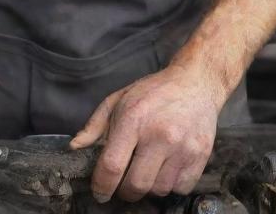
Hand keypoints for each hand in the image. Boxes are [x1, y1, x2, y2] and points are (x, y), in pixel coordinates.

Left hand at [69, 66, 218, 202]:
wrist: (195, 83)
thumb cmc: (154, 92)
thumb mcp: (119, 99)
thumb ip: (95, 126)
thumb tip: (75, 147)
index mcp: (134, 119)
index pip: (112, 165)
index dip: (102, 186)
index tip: (100, 192)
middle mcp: (159, 135)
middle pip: (136, 185)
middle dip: (125, 191)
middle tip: (124, 183)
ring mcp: (182, 147)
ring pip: (159, 190)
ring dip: (149, 187)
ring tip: (147, 169)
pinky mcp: (200, 156)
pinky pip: (180, 188)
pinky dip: (171, 185)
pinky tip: (166, 167)